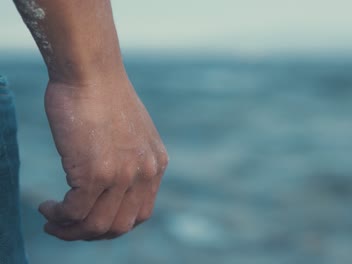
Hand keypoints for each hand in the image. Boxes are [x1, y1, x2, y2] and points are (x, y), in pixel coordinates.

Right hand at [38, 77, 167, 240]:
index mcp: (157, 164)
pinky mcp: (96, 173)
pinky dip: (59, 216)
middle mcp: (145, 173)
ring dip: (71, 231)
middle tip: (67, 227)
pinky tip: (47, 206)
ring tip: (53, 220)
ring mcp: (122, 175)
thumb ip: (130, 159)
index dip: (114, 224)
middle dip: (91, 234)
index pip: (141, 213)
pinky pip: (76, 213)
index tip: (91, 220)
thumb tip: (112, 183)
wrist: (91, 72)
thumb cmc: (104, 96)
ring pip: (97, 226)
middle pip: (120, 226)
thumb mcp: (131, 133)